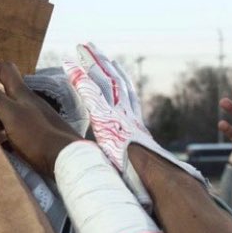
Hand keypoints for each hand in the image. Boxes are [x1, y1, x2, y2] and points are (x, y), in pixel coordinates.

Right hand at [0, 60, 79, 176]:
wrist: (64, 159)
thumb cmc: (36, 135)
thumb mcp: (11, 115)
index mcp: (21, 93)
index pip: (6, 69)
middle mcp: (26, 102)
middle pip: (5, 89)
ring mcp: (30, 119)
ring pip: (6, 110)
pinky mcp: (32, 135)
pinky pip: (11, 128)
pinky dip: (0, 130)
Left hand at [64, 42, 205, 206]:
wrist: (163, 183)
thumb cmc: (154, 186)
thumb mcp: (143, 173)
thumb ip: (137, 169)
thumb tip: (139, 184)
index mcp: (136, 127)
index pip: (125, 98)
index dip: (118, 81)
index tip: (112, 68)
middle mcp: (129, 115)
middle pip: (114, 82)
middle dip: (104, 63)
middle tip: (92, 47)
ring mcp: (119, 114)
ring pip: (103, 80)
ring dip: (92, 62)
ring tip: (81, 46)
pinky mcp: (107, 118)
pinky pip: (89, 93)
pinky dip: (78, 77)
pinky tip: (68, 65)